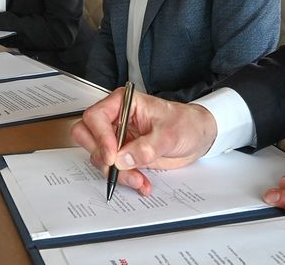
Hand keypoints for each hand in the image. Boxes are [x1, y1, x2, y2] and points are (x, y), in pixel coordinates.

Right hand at [71, 88, 216, 194]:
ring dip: (116, 172)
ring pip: (98, 156)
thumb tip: (121, 159)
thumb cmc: (185, 123)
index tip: (112, 155)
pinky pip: (113, 169)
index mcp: (122, 103)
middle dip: (101, 155)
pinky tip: (142, 182)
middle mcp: (115, 119)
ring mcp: (117, 137)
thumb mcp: (169, 133)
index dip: (99, 137)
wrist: (198, 136)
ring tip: (139, 178)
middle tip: (117, 167)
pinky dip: (124, 179)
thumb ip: (145, 147)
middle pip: (86, 135)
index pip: (95, 117)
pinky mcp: (123, 154)